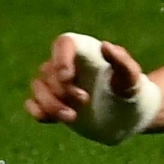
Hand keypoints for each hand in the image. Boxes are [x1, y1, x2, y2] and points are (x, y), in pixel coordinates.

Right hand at [25, 32, 161, 143]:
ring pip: (38, 87)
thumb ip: (122, 61)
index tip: (68, 76)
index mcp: (85, 52)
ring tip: (72, 117)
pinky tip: (50, 119)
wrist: (128, 115)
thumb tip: (105, 45)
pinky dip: (36, 110)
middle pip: (49, 70)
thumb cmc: (131, 90)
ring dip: (50, 103)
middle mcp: (68, 65)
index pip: (64, 44)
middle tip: (84, 101)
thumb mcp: (131, 77)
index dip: (60, 58)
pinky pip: (32, 103)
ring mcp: (58, 85)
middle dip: (63, 89)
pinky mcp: (53, 104)